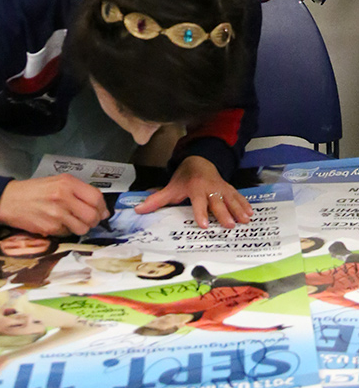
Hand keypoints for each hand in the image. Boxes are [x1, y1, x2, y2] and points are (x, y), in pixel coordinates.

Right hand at [0, 174, 108, 236]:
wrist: (9, 200)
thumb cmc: (35, 190)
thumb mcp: (57, 182)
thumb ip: (79, 192)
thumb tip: (102, 210)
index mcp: (67, 183)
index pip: (96, 197)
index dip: (102, 207)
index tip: (102, 211)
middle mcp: (63, 197)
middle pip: (92, 215)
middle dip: (95, 221)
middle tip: (90, 220)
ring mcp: (56, 214)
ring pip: (83, 228)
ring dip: (82, 228)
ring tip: (73, 222)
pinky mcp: (50, 228)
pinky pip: (68, 234)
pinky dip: (67, 231)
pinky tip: (58, 224)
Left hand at [133, 156, 252, 228]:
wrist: (199, 161)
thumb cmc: (183, 179)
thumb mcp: (170, 188)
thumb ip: (155, 200)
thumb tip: (138, 210)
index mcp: (194, 188)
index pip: (197, 202)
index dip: (200, 213)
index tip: (203, 225)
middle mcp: (209, 187)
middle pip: (216, 202)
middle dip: (223, 213)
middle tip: (229, 225)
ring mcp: (221, 187)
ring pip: (230, 199)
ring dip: (237, 209)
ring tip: (244, 221)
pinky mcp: (229, 188)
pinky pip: (238, 196)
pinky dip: (244, 204)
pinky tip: (250, 214)